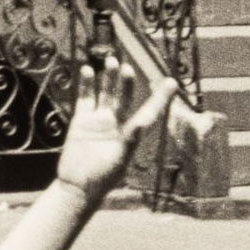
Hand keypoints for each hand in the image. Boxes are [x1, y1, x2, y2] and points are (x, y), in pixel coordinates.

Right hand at [56, 53, 176, 201]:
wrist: (77, 187)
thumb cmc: (102, 179)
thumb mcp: (119, 160)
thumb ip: (130, 141)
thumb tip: (142, 124)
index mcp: (131, 136)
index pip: (148, 112)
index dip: (160, 98)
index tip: (172, 82)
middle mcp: (117, 125)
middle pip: (124, 98)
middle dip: (126, 83)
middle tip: (126, 68)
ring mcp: (99, 121)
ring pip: (106, 93)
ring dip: (108, 78)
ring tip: (111, 61)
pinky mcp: (81, 120)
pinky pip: (85, 98)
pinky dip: (86, 84)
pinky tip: (88, 70)